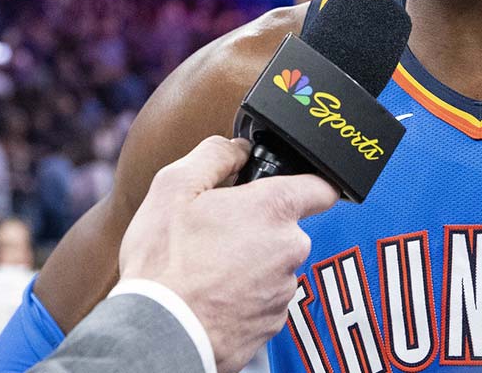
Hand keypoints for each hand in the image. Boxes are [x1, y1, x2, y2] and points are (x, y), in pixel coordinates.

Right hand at [119, 136, 339, 372]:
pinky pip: (264, 300)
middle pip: (288, 228)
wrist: (158, 333)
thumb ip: (215, 155)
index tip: (285, 187)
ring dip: (251, 264)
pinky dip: (244, 297)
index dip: (306, 182)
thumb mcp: (174, 186)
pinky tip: (212, 296)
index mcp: (274, 209)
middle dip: (258, 227)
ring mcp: (283, 291)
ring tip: (207, 269)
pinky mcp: (272, 326)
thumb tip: (238, 149)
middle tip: (217, 232)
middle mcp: (290, 249)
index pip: (322, 187)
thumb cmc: (164, 262)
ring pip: (274, 266)